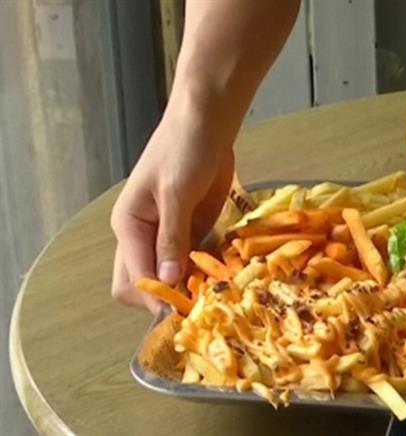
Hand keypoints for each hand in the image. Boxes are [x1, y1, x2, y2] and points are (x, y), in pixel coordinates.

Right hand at [110, 111, 234, 312]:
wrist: (207, 122)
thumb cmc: (184, 149)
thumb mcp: (176, 192)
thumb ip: (172, 236)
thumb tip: (166, 281)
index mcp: (129, 226)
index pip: (133, 279)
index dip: (157, 297)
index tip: (188, 306)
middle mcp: (143, 236)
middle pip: (145, 284)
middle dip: (171, 297)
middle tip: (206, 301)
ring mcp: (169, 235)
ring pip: (171, 277)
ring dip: (192, 287)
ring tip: (220, 292)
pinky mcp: (192, 230)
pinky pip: (194, 261)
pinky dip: (206, 271)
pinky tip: (226, 275)